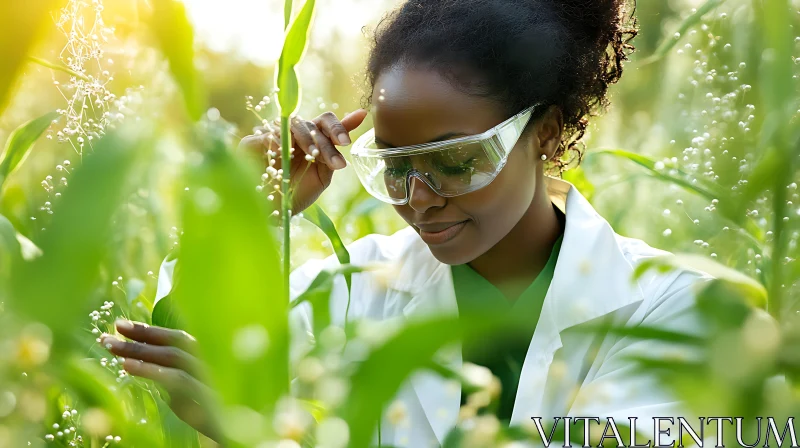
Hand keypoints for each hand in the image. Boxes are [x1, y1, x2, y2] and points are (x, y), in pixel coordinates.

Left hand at [100, 320, 221, 442]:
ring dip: (141, 350)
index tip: (120, 324)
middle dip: (142, 335)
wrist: (240, 438)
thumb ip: (172, 381)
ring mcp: (214, 380)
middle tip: (110, 331)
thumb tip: (140, 363)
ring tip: (112, 347)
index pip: (179, 338)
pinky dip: (152, 370)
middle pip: (176, 343)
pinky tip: (128, 367)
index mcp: (208, 362)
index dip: (150, 330)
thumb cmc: (212, 418)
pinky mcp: (211, 398)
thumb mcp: (188, 398)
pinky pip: (179, 380)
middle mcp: (214, 365)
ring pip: (176, 357)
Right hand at [239, 109, 367, 214]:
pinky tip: (284, 151)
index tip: (347, 141)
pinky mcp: (251, 143)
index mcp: (310, 139)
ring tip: (315, 156)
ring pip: (293, 125)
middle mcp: (292, 134)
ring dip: (307, 140)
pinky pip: (267, 135)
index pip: (325, 123)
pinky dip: (278, 140)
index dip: (338, 127)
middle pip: (312, 124)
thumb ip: (336, 149)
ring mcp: (272, 136)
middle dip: (326, 142)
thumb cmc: (298, 193)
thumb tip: (359, 116)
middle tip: (335, 162)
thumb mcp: (322, 174)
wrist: (272, 213)